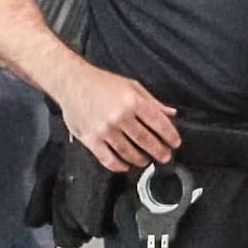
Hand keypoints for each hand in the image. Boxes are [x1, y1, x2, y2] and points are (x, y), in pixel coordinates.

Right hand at [57, 65, 181, 174]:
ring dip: (140, 159)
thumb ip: (152, 101)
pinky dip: (119, 165)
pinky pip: (108, 159)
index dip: (170, 135)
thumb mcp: (131, 85)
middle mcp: (120, 116)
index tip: (175, 143)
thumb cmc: (101, 82)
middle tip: (165, 156)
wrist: (72, 82)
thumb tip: (170, 113)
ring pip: (128, 153)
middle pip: (146, 141)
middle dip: (159, 151)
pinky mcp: (91, 139)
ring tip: (145, 160)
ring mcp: (105, 130)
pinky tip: (125, 165)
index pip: (158, 123)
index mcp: (132, 101)